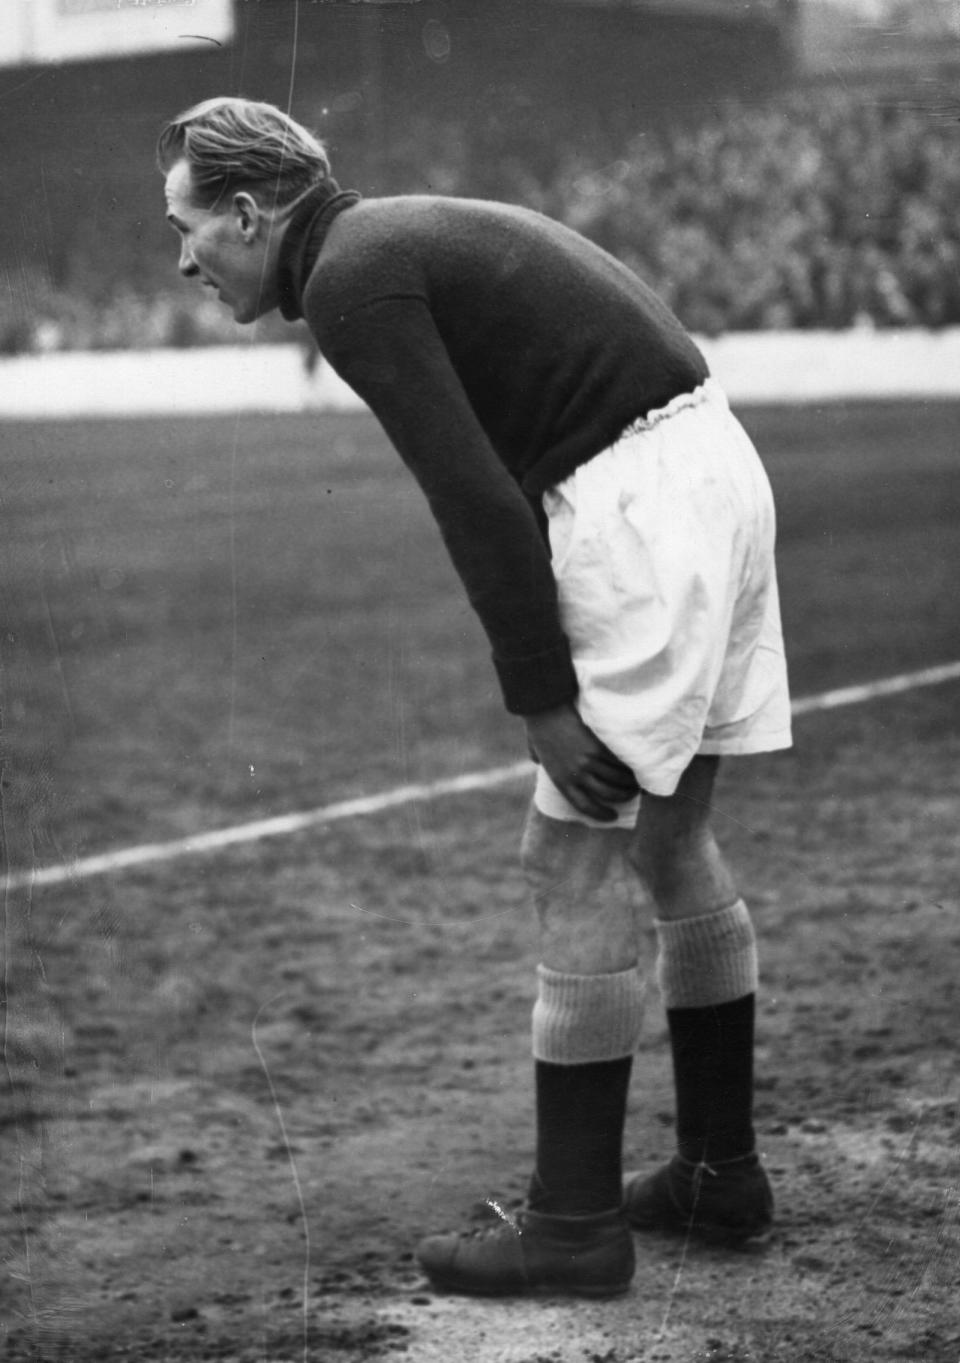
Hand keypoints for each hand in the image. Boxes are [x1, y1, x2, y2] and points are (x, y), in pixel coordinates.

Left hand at [524, 703, 639, 822]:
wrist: (544, 707)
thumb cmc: (538, 727)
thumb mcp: (537, 754)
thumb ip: (542, 762)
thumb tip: (541, 763)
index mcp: (560, 780)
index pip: (585, 806)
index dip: (601, 814)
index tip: (612, 816)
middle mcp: (576, 774)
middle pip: (608, 793)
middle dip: (623, 797)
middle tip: (632, 795)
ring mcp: (589, 760)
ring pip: (617, 778)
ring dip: (631, 782)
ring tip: (638, 780)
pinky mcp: (598, 746)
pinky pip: (619, 761)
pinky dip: (629, 765)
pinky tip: (635, 764)